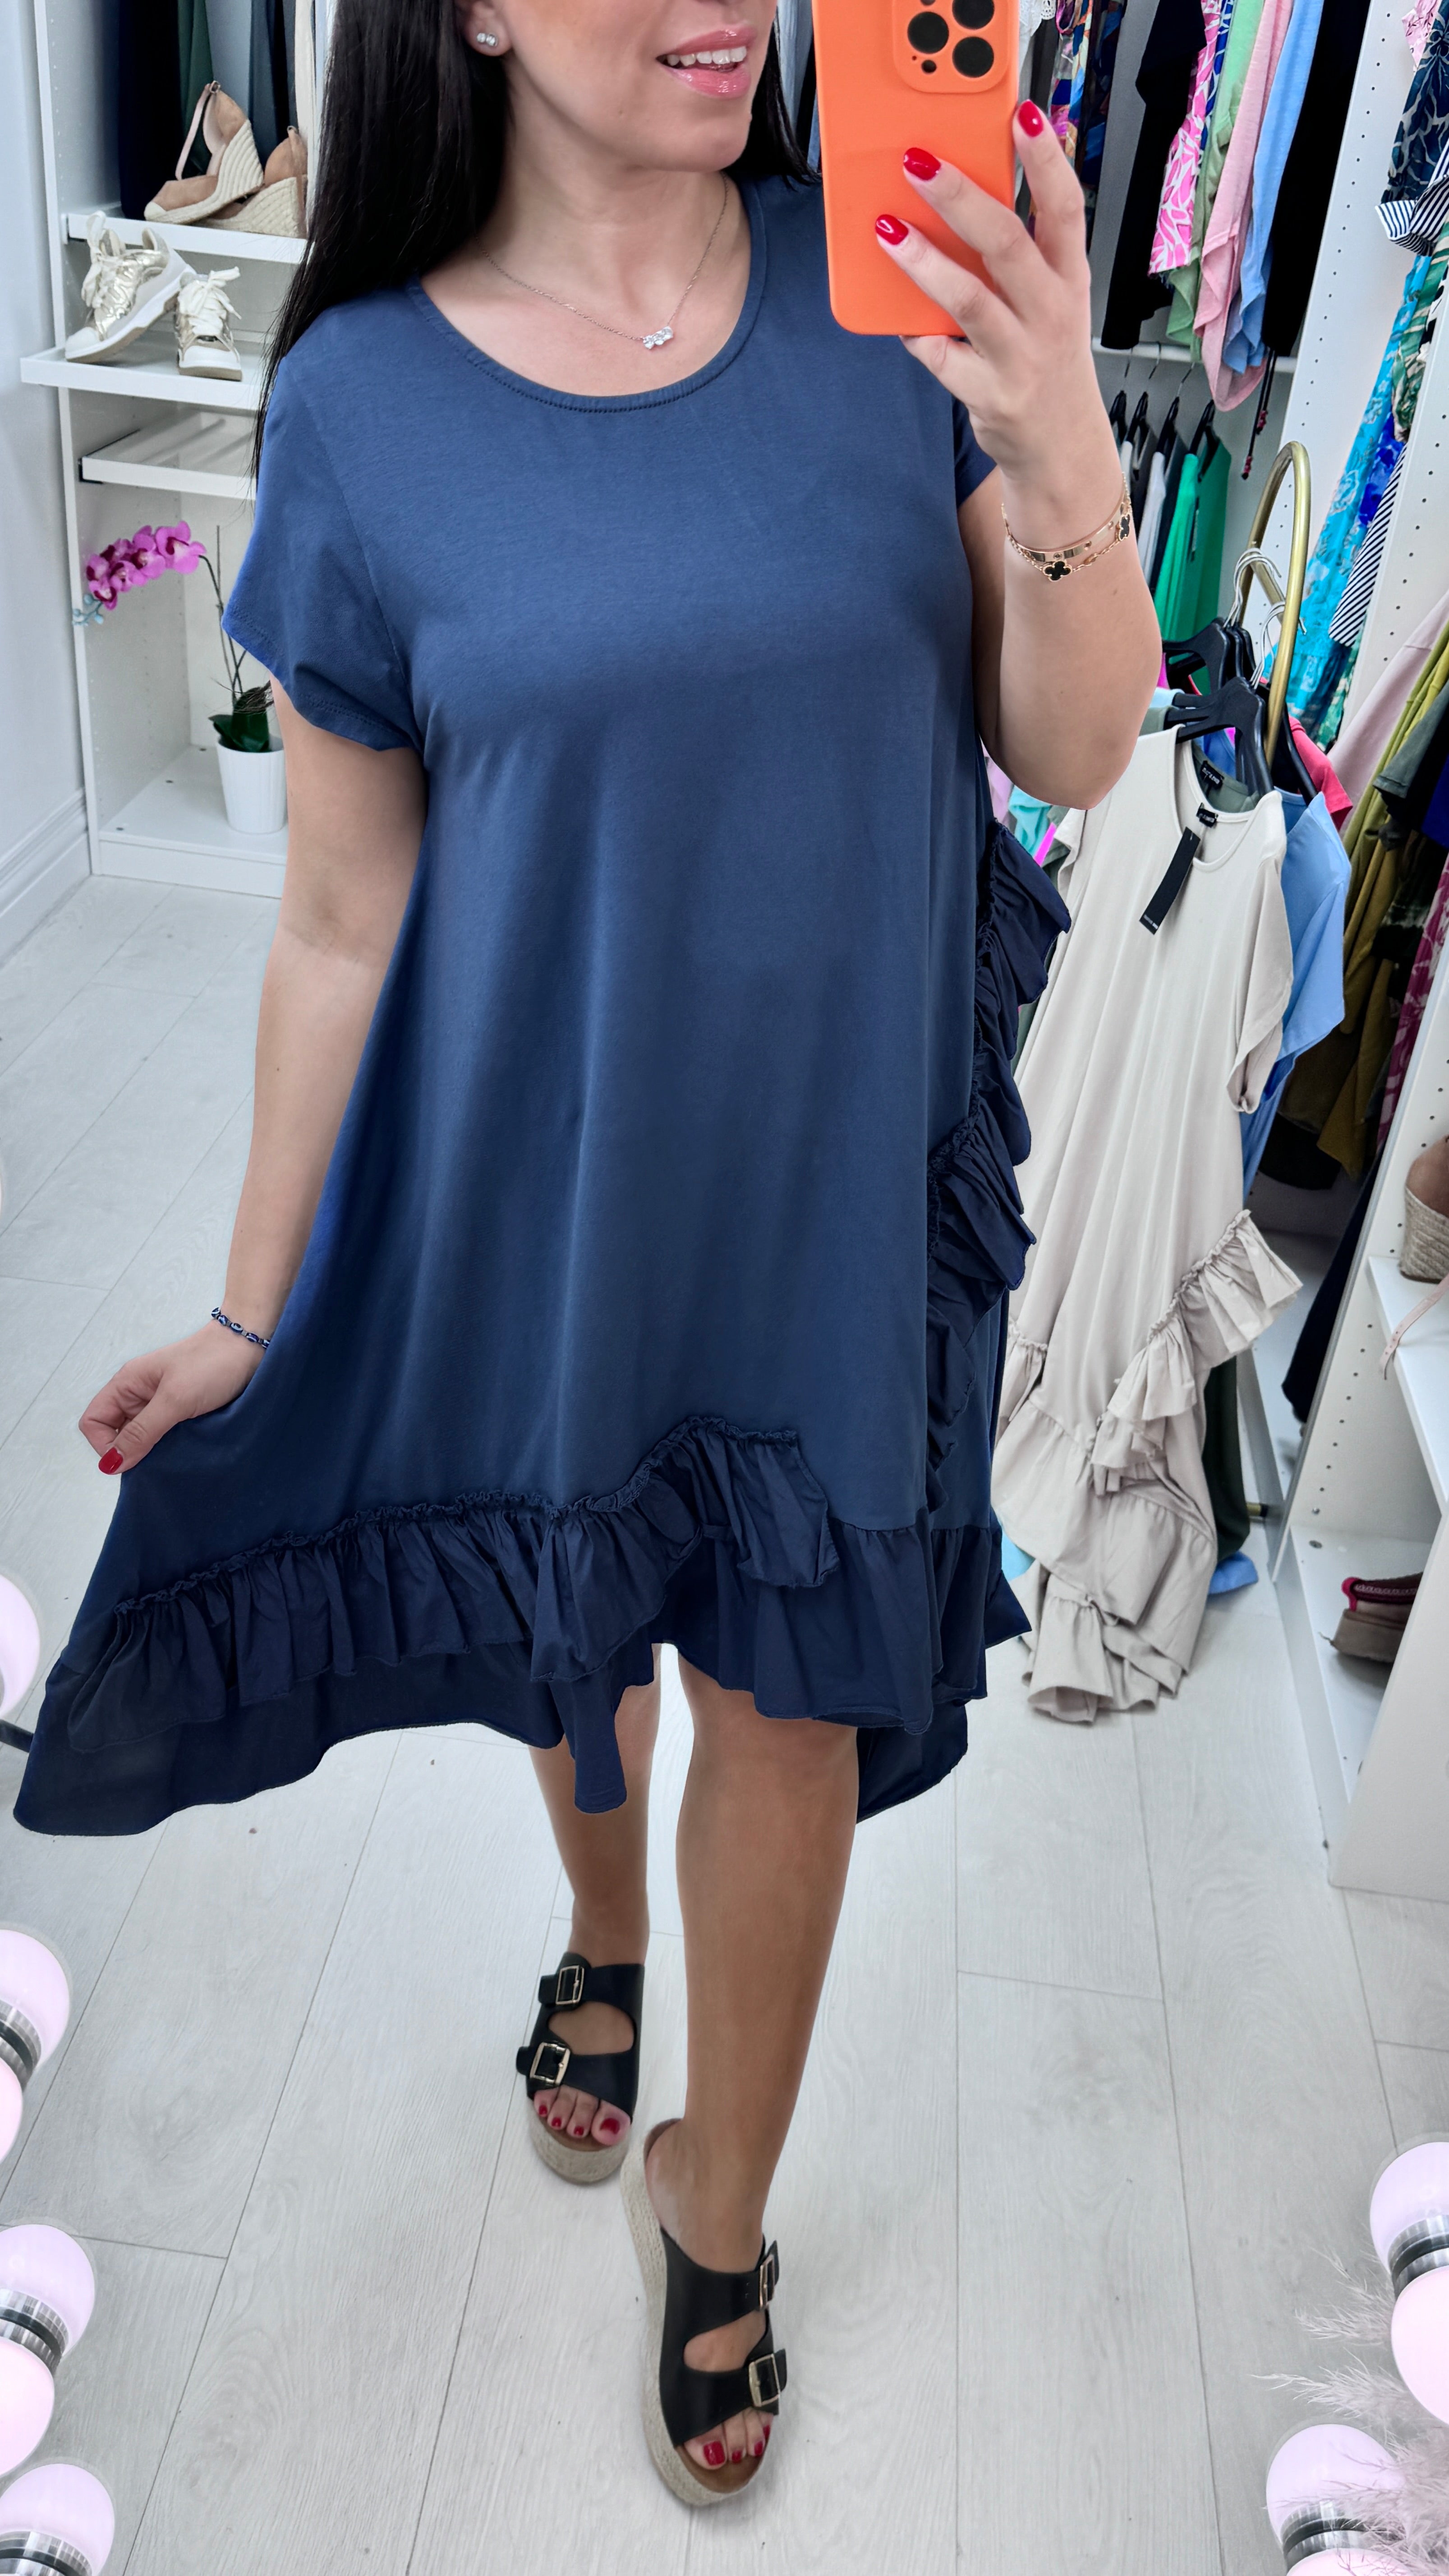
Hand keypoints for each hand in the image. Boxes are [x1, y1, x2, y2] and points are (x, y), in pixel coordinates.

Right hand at [80, 1324, 263, 1473]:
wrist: (251, 1345)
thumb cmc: (213, 1361)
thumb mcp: (174, 1400)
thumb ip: (141, 1432)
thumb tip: (111, 1463)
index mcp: (126, 1384)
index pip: (93, 1421)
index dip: (105, 1445)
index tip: (131, 1459)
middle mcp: (138, 1393)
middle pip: (115, 1432)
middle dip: (129, 1451)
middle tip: (157, 1460)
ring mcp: (160, 1402)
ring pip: (141, 1436)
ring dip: (152, 1450)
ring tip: (175, 1453)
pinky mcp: (181, 1409)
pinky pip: (163, 1434)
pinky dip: (170, 1445)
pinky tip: (186, 1448)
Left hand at [876, 104, 1123, 549]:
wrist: (1062, 450)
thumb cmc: (1045, 361)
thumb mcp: (1050, 302)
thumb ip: (1017, 256)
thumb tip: (956, 198)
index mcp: (1068, 278)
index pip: (1066, 206)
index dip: (1046, 158)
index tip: (1021, 113)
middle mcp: (1051, 313)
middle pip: (1007, 243)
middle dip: (961, 198)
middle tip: (917, 162)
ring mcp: (1021, 356)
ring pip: (969, 300)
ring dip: (924, 262)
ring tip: (885, 229)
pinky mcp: (991, 396)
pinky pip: (940, 358)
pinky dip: (914, 336)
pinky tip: (893, 317)